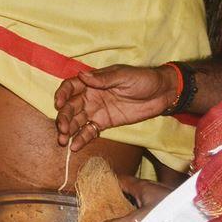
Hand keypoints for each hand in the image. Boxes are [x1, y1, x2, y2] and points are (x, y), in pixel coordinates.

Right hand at [54, 65, 177, 150]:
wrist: (162, 94)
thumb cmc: (142, 79)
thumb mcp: (123, 76)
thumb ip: (102, 79)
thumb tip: (82, 75)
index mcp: (92, 82)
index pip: (70, 87)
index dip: (62, 95)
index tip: (59, 104)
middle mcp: (90, 96)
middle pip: (70, 107)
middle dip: (63, 118)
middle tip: (62, 129)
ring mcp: (97, 111)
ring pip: (77, 121)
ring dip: (68, 130)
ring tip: (62, 141)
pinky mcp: (105, 123)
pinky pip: (90, 131)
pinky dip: (81, 138)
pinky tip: (74, 146)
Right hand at [88, 176, 172, 221]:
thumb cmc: (169, 214)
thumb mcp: (137, 221)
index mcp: (142, 186)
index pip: (119, 179)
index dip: (106, 182)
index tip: (93, 190)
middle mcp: (152, 191)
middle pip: (129, 193)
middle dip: (117, 200)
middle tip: (101, 211)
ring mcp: (162, 203)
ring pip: (141, 204)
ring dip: (130, 212)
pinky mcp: (171, 214)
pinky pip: (151, 215)